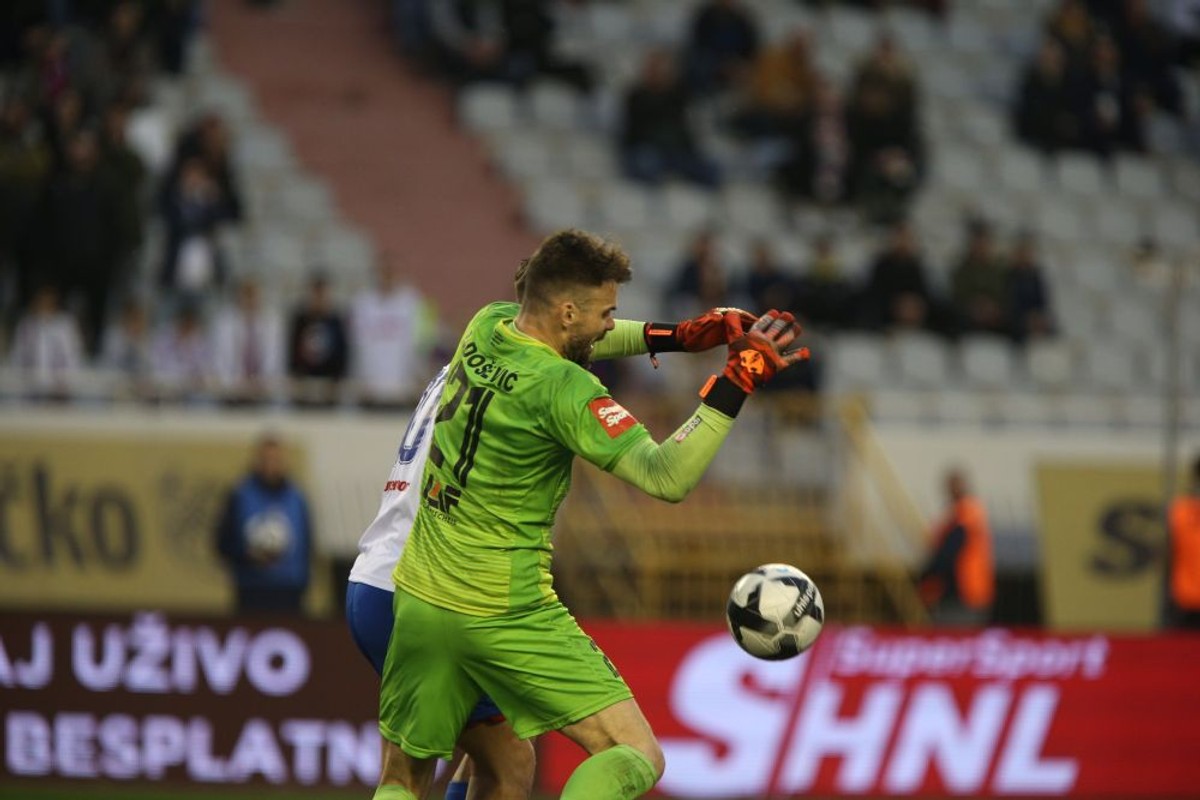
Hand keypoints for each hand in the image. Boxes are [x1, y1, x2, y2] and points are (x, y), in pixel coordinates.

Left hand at [643, 308, 757, 365]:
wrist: (683, 338)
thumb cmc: (691, 334)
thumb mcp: (700, 327)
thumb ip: (710, 321)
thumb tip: (720, 317)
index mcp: (723, 315)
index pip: (742, 318)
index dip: (754, 322)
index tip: (765, 326)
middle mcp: (726, 319)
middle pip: (746, 323)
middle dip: (759, 327)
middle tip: (774, 332)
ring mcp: (726, 326)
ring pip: (744, 329)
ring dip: (755, 334)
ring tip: (768, 341)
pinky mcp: (724, 334)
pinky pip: (739, 336)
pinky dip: (747, 340)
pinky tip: (755, 347)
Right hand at [721, 310, 808, 392]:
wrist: (741, 379)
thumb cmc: (735, 360)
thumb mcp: (733, 341)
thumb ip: (733, 326)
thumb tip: (731, 312)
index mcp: (755, 335)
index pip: (764, 322)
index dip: (770, 316)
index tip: (775, 312)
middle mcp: (766, 341)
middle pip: (778, 327)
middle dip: (784, 320)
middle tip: (788, 316)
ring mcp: (774, 352)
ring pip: (788, 338)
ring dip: (794, 331)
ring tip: (797, 327)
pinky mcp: (780, 364)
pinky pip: (793, 358)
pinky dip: (800, 355)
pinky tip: (806, 351)